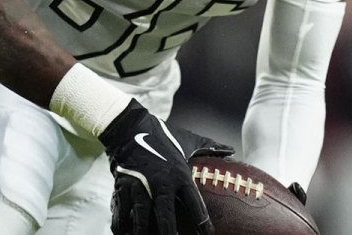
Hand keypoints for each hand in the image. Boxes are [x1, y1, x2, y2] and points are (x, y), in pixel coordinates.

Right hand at [99, 100, 233, 234]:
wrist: (128, 127)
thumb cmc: (161, 135)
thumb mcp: (187, 140)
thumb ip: (209, 147)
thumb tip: (231, 150)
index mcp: (179, 174)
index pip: (194, 203)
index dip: (202, 222)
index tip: (207, 234)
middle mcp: (159, 184)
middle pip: (166, 218)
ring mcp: (139, 188)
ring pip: (141, 220)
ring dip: (143, 234)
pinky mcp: (122, 189)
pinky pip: (121, 214)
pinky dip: (123, 227)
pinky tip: (126, 233)